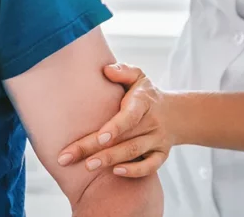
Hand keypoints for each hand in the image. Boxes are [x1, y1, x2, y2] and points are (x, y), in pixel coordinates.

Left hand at [57, 64, 174, 178]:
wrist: (175, 114)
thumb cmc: (145, 94)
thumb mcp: (138, 77)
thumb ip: (123, 71)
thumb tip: (105, 70)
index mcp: (143, 101)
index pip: (130, 116)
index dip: (116, 127)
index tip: (100, 137)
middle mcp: (151, 122)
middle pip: (124, 137)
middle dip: (95, 148)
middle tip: (68, 157)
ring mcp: (157, 140)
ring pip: (133, 152)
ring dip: (109, 160)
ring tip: (87, 166)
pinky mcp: (161, 155)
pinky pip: (150, 166)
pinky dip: (134, 171)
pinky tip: (115, 173)